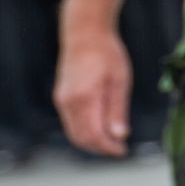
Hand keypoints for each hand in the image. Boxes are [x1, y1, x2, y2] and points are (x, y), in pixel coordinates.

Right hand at [56, 22, 132, 157]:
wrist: (85, 34)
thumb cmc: (107, 54)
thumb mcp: (120, 82)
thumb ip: (117, 111)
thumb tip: (120, 136)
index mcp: (85, 99)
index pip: (94, 135)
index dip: (109, 148)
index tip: (123, 151)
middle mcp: (68, 103)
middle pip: (81, 138)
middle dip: (101, 148)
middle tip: (120, 149)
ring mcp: (62, 100)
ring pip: (74, 133)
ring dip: (92, 142)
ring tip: (113, 141)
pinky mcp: (61, 98)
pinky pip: (71, 123)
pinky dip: (85, 131)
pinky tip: (101, 128)